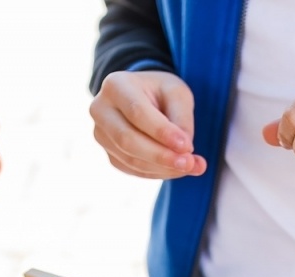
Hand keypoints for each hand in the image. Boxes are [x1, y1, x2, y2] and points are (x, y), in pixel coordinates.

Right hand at [90, 70, 206, 178]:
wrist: (144, 98)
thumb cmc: (161, 92)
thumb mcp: (177, 94)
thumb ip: (182, 119)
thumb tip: (185, 152)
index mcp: (116, 86)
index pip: (137, 112)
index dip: (162, 132)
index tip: (187, 146)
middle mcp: (101, 110)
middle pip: (127, 140)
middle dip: (161, 156)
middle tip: (190, 163)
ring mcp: (102, 135)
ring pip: (130, 159)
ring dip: (163, 168)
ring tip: (192, 166)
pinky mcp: (110, 154)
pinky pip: (133, 169)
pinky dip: (158, 172)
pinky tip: (178, 169)